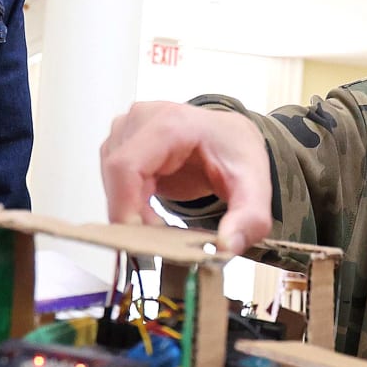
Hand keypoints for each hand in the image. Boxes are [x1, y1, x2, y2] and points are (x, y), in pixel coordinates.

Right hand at [100, 102, 271, 253]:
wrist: (230, 137)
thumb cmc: (237, 152)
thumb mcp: (254, 185)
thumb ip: (249, 218)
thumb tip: (227, 246)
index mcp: (172, 124)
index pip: (127, 166)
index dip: (125, 206)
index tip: (141, 241)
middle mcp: (143, 119)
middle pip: (116, 176)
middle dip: (131, 216)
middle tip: (160, 243)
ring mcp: (128, 129)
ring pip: (112, 182)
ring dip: (131, 212)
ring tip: (163, 227)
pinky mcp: (122, 144)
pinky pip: (114, 182)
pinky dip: (129, 205)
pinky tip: (153, 216)